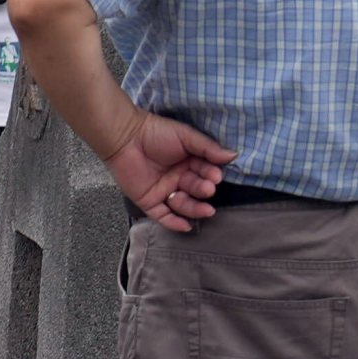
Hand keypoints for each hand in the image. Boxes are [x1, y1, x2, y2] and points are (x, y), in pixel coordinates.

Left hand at [103, 111, 233, 233]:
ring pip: (183, 205)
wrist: (125, 136)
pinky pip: (164, 216)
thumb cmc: (155, 132)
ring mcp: (164, 191)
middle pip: (196, 190)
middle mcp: (178, 179)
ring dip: (195, 209)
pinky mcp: (149, 202)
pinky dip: (175, 223)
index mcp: (189, 163)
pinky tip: (187, 226)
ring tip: (205, 209)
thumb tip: (233, 155)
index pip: (205, 173)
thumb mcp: (186, 136)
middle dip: (204, 191)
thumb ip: (208, 147)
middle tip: (208, 188)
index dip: (211, 176)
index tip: (216, 176)